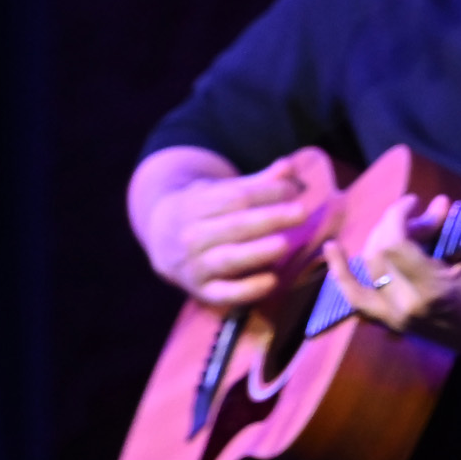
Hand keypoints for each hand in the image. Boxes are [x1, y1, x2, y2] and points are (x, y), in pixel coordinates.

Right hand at [146, 149, 339, 307]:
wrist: (159, 238)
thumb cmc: (203, 211)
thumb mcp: (219, 191)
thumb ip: (257, 182)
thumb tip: (289, 166)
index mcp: (196, 205)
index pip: (236, 197)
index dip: (267, 192)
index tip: (293, 190)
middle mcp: (192, 235)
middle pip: (235, 225)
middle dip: (270, 218)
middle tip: (301, 213)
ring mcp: (195, 265)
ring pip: (228, 259)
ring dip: (258, 252)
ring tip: (284, 244)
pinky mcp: (201, 290)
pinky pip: (224, 294)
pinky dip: (247, 289)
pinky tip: (272, 280)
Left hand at [329, 154, 460, 357]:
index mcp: (433, 288)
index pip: (393, 241)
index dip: (399, 214)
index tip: (418, 202)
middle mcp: (408, 308)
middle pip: (378, 252)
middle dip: (396, 226)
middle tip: (424, 217)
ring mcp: (400, 321)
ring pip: (364, 273)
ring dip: (373, 243)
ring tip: (386, 223)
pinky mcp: (398, 326)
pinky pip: (360, 301)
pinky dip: (344, 278)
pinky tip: (333, 252)